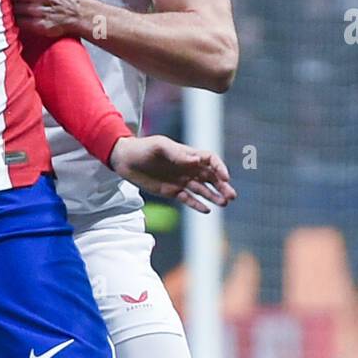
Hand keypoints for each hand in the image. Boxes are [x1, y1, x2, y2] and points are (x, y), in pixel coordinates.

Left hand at [108, 135, 235, 213]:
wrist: (125, 160)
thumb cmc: (143, 148)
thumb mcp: (159, 147)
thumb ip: (177, 154)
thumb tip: (196, 160)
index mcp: (187, 154)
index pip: (210, 160)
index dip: (219, 168)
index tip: (225, 178)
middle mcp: (187, 168)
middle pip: (211, 177)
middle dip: (222, 186)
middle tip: (231, 196)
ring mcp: (180, 180)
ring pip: (202, 189)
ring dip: (213, 196)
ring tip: (224, 203)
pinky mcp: (172, 191)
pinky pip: (188, 199)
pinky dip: (197, 204)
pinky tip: (207, 210)